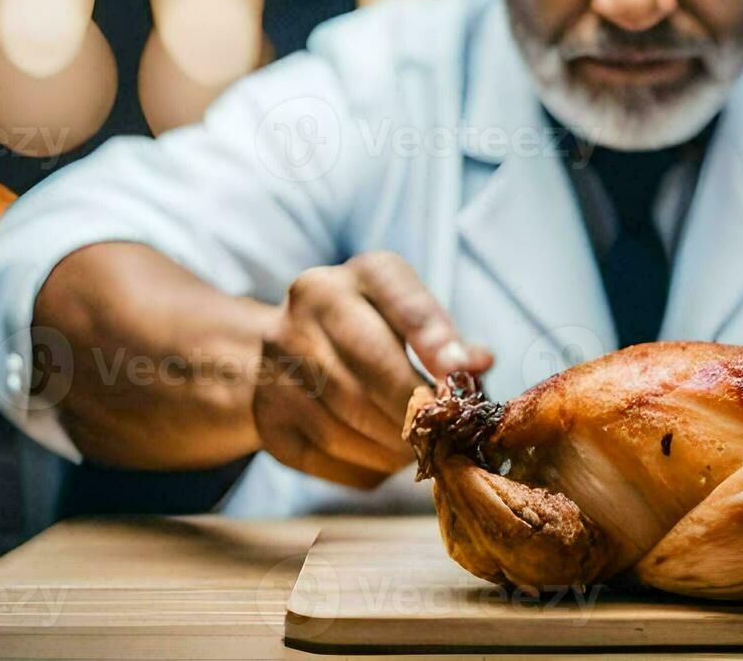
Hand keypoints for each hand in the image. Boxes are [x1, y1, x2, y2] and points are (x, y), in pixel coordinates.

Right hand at [253, 252, 492, 488]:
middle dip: (419, 409)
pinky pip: (323, 455)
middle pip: (373, 368)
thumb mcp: (404, 313)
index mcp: (358, 276)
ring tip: (420, 450)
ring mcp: (278, 361)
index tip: (465, 375)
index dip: (437, 342)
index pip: (404, 304)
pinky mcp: (266, 414)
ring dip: (394, 446)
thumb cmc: (365, 330)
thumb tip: (477, 365)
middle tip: (446, 432)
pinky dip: (365, 467)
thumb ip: (441, 336)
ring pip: (347, 420)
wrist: (281, 351)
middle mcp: (309, 309)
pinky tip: (385, 462)